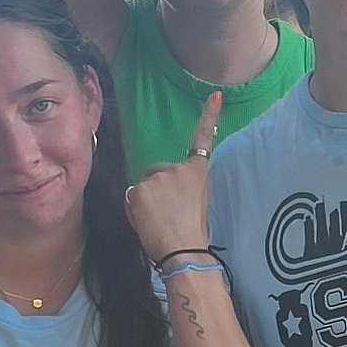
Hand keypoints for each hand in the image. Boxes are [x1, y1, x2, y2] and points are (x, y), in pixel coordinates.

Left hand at [124, 91, 221, 255]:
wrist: (184, 251)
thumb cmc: (191, 235)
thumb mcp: (196, 204)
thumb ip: (181, 190)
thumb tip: (162, 192)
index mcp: (198, 173)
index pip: (204, 139)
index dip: (209, 116)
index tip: (215, 95)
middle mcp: (179, 168)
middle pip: (156, 172)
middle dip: (155, 189)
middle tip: (166, 214)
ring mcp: (158, 177)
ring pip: (142, 186)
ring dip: (145, 201)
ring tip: (158, 221)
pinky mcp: (140, 188)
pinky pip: (131, 196)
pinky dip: (135, 209)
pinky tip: (147, 221)